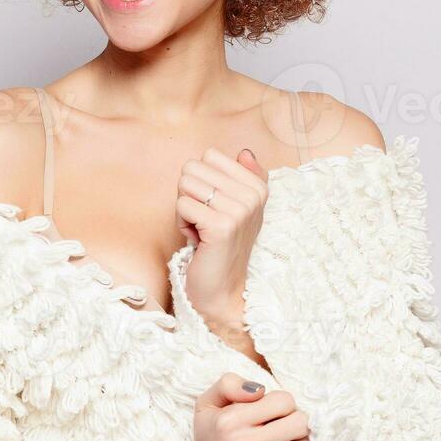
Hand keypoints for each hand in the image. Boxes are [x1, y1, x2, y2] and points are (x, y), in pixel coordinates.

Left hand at [175, 147, 269, 323]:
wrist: (222, 288)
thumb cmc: (221, 244)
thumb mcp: (238, 208)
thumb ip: (243, 177)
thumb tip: (245, 152)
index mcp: (258, 186)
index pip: (208, 156)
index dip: (201, 181)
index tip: (213, 207)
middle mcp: (253, 195)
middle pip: (192, 168)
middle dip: (189, 194)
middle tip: (204, 220)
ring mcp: (239, 210)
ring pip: (184, 185)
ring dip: (184, 210)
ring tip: (201, 230)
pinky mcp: (221, 226)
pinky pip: (181, 205)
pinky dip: (182, 224)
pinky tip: (197, 240)